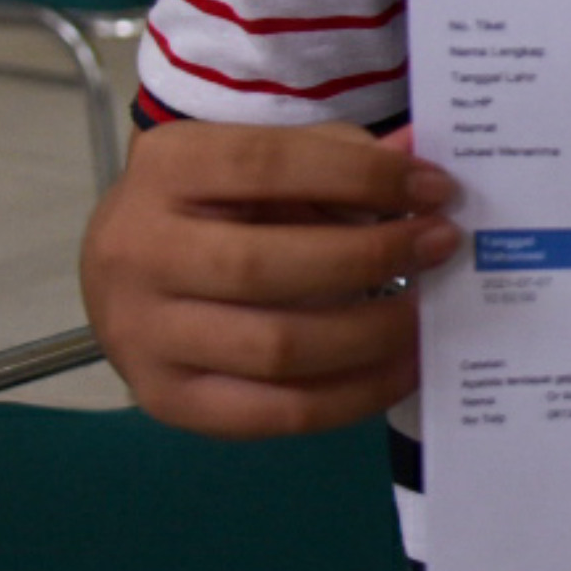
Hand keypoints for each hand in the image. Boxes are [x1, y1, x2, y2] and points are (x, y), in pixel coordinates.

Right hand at [80, 121, 460, 437]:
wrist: (130, 266)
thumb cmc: (218, 202)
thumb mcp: (265, 160)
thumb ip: (340, 157)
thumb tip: (423, 158)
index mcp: (165, 171)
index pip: (268, 166)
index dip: (361, 176)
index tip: (434, 188)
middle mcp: (138, 253)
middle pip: (264, 267)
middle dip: (371, 257)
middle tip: (441, 246)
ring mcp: (144, 335)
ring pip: (275, 348)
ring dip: (372, 334)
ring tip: (426, 315)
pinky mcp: (168, 399)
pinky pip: (274, 413)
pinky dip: (352, 395)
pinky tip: (399, 368)